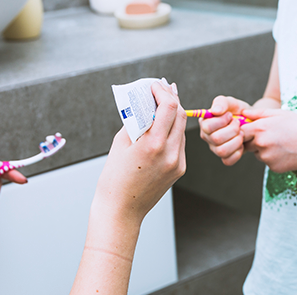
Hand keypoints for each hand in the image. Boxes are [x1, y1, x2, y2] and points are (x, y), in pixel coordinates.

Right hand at [92, 80, 186, 225]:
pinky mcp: (180, 169)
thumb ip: (136, 121)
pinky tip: (164, 123)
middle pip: (180, 114)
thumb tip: (145, 104)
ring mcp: (178, 162)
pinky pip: (180, 142)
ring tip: (164, 101)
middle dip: (171, 98)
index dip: (163, 91)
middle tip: (162, 87)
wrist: (121, 211)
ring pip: (182, 128)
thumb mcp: (120, 143)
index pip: (169, 107)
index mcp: (153, 145)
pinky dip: (173, 129)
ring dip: (174, 112)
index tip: (155, 85)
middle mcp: (171, 153)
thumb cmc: (114, 178)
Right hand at [199, 95, 251, 165]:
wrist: (251, 122)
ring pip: (222, 151)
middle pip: (216, 139)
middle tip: (238, 124)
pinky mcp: (225, 157)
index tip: (230, 115)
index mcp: (205, 123)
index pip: (207, 127)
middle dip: (232, 130)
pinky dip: (238, 152)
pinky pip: (228, 160)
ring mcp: (215, 149)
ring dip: (236, 141)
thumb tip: (215, 111)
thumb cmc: (237, 111)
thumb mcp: (230, 102)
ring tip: (241, 133)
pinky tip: (241, 143)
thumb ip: (221, 102)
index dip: (221, 121)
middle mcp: (207, 137)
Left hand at [241, 108, 296, 172]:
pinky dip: (273, 158)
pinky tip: (286, 151)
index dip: (244, 131)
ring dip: (264, 150)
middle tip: (271, 135)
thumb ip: (258, 113)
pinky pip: (267, 162)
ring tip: (282, 143)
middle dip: (254, 140)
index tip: (252, 130)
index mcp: (260, 128)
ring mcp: (267, 157)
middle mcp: (261, 143)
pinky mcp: (273, 167)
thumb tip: (243, 114)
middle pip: (247, 144)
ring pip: (257, 154)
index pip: (240, 132)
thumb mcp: (279, 113)